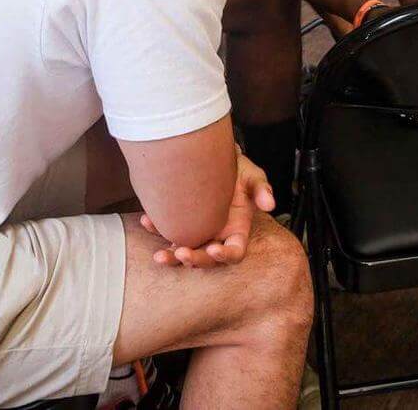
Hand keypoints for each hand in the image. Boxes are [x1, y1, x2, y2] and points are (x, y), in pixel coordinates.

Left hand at [140, 154, 273, 268]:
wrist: (213, 157)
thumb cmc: (237, 169)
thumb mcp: (252, 176)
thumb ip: (261, 189)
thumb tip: (270, 204)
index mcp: (237, 231)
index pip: (234, 253)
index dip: (225, 256)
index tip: (215, 250)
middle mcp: (217, 237)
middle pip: (207, 259)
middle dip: (195, 259)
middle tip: (181, 253)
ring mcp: (197, 233)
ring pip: (184, 252)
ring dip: (171, 257)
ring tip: (158, 256)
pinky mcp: (180, 224)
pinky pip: (166, 233)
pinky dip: (156, 230)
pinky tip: (147, 221)